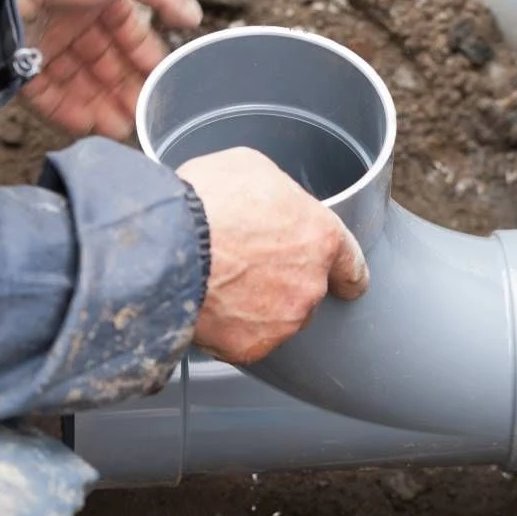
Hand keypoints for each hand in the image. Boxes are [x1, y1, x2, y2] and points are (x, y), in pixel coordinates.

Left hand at [13, 0, 203, 140]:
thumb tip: (192, 17)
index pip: (129, 33)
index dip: (147, 59)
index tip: (164, 83)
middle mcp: (70, 18)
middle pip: (105, 63)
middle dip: (128, 90)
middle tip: (147, 116)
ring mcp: (43, 42)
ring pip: (79, 83)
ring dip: (103, 107)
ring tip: (125, 130)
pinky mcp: (17, 62)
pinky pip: (46, 95)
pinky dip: (69, 112)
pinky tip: (91, 126)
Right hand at [177, 147, 369, 363]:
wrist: (165, 245)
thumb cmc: (206, 199)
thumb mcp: (250, 169)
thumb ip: (274, 194)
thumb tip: (266, 202)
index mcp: (321, 238)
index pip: (351, 267)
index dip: (345, 274)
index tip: (345, 284)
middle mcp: (309, 285)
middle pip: (306, 292)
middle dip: (281, 282)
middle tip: (243, 263)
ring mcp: (282, 320)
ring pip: (275, 319)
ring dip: (254, 306)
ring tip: (218, 281)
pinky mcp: (250, 347)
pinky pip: (242, 339)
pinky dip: (227, 328)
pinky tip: (206, 303)